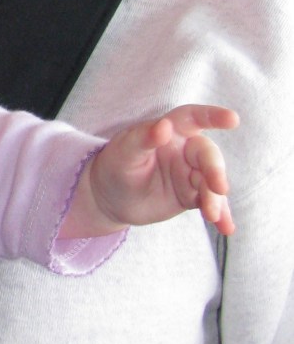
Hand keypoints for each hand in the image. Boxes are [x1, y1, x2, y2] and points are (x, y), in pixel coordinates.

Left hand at [63, 104, 238, 239]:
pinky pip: (211, 202)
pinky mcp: (193, 195)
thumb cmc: (116, 164)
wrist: (111, 198)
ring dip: (216, 198)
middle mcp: (185, 149)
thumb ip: (144, 138)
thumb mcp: (124, 152)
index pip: (193, 118)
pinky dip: (221, 215)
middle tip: (219, 188)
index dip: (213, 116)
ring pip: (212, 182)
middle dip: (215, 171)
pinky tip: (227, 227)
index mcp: (169, 130)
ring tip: (211, 216)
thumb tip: (165, 126)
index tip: (232, 119)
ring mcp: (191, 173)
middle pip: (207, 155)